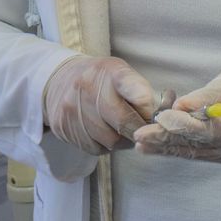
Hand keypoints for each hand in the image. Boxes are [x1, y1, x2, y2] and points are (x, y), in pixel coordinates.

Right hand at [43, 56, 159, 154]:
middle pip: (125, 122)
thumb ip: (141, 93)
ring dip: (122, 140)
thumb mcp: (121, 74)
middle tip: (144, 131)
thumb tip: (162, 118)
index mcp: (111, 72)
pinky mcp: (64, 128)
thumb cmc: (99, 79)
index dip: (150, 109)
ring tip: (122, 129)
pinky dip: (105, 145)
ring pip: (112, 140)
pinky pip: (96, 148)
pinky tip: (104, 132)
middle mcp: (89, 88)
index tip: (155, 115)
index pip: (138, 92)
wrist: (57, 80)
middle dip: (140, 131)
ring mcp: (74, 109)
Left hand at [132, 55, 220, 165]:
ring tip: (144, 143)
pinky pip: (211, 155)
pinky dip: (188, 149)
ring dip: (173, 149)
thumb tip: (177, 109)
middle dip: (170, 141)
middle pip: (205, 146)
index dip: (186, 127)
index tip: (161, 118)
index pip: (216, 130)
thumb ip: (207, 96)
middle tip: (140, 136)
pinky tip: (165, 146)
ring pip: (205, 154)